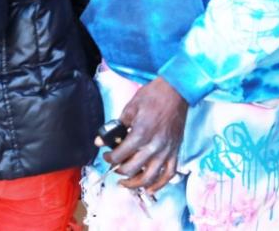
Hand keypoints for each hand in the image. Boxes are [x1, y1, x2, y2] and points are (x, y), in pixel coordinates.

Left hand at [107, 76, 187, 195]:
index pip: (120, 155)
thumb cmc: (153, 95)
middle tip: (114, 167)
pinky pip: (168, 174)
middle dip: (119, 170)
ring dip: (135, 184)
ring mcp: (166, 150)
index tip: (107, 155)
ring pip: (149, 177)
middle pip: (132, 169)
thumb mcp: (130, 107)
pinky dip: (159, 185)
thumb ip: (116, 126)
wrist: (176, 90)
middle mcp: (154, 146)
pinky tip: (150, 188)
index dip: (109, 158)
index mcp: (141, 133)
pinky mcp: (175, 151)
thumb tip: (102, 140)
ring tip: (126, 182)